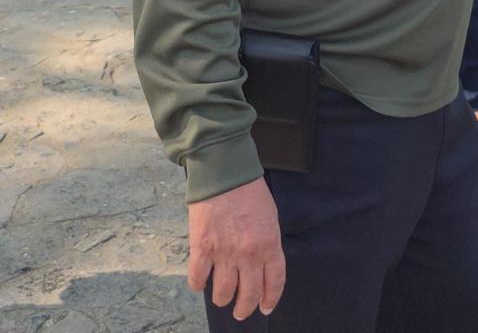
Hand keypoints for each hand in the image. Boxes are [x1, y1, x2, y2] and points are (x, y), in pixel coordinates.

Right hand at [187, 177, 285, 320]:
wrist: (223, 170)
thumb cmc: (248, 189)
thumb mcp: (269, 216)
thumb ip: (267, 243)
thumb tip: (261, 266)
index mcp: (270, 244)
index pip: (274, 283)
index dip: (270, 300)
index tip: (264, 308)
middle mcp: (249, 254)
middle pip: (249, 295)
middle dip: (245, 309)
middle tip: (241, 312)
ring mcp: (225, 253)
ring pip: (224, 294)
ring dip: (223, 299)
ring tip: (221, 298)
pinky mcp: (202, 248)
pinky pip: (198, 279)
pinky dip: (198, 285)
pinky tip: (200, 283)